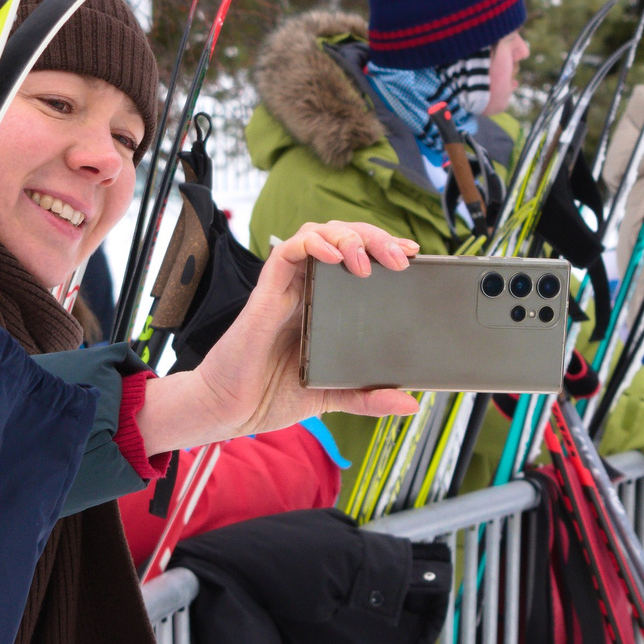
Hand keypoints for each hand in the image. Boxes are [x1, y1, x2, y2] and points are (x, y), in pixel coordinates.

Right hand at [134, 220, 418, 455]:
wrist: (230, 410)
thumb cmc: (271, 394)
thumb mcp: (334, 396)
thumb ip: (369, 396)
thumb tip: (410, 402)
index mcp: (325, 305)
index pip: (359, 259)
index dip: (385, 249)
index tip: (413, 257)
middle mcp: (307, 288)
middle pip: (343, 238)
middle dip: (375, 237)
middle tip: (401, 257)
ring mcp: (287, 287)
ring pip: (317, 234)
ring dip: (348, 236)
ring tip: (368, 260)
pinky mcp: (267, 291)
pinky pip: (287, 250)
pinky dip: (313, 244)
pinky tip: (334, 256)